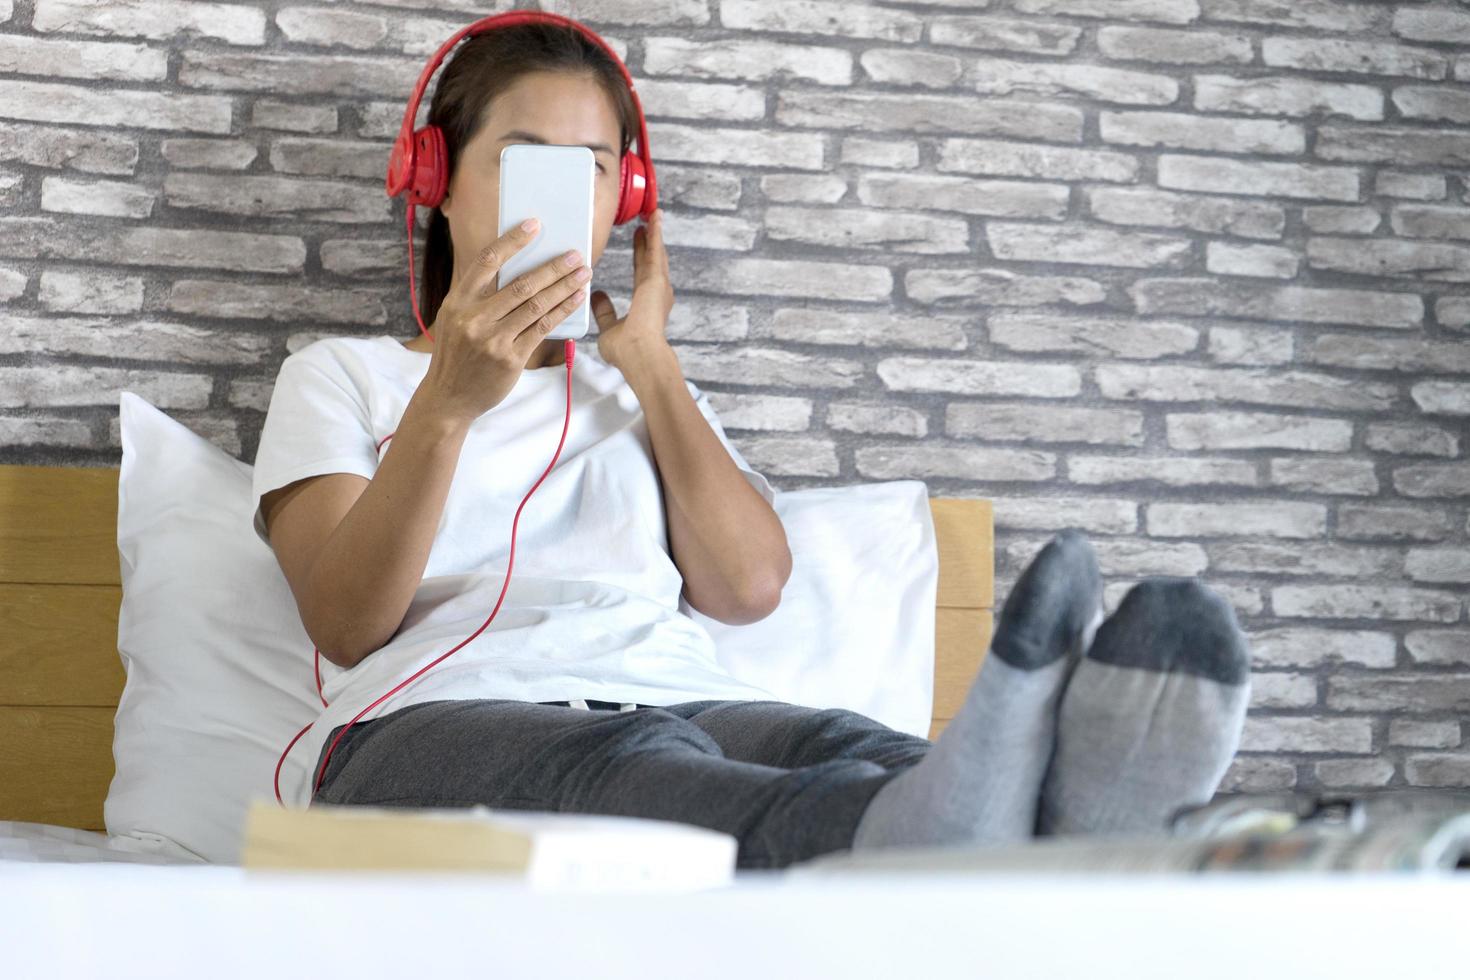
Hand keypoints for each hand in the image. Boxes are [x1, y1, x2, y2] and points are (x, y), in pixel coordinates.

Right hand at [421, 219, 591, 423]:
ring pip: (536, 305)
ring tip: (583, 273)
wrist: (448, 398)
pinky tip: (576, 299)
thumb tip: (521, 270)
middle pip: (521, 284)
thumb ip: (479, 297)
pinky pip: (542, 328)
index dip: (512, 241)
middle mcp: (473, 318)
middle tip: (575, 254)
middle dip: (553, 267)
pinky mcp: (510, 359)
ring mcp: (492, 340)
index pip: (487, 261)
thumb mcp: (455, 320)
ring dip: (564, 286)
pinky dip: (562, 311)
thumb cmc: (457, 354)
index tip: (534, 225)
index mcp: (457, 301)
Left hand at [590, 207, 673, 370]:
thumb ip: (604, 311)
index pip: (642, 272)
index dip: (641, 256)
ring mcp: (659, 286)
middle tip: (647, 222)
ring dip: (654, 232)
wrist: (640, 356)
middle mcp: (657, 293)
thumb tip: (596, 296)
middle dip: (650, 241)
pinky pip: (655, 250)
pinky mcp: (656, 280)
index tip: (639, 241)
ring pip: (656, 252)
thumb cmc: (627, 352)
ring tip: (653, 214)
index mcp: (647, 303)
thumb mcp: (609, 328)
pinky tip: (654, 217)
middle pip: (652, 259)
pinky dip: (655, 233)